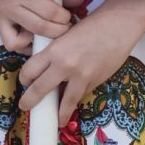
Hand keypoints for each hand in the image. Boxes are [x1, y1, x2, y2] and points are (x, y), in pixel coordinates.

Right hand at [0, 0, 73, 52]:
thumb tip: (78, 2)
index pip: (50, 11)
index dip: (64, 17)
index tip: (69, 16)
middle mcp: (13, 4)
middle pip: (41, 26)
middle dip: (58, 30)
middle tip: (65, 27)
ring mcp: (3, 16)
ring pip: (25, 38)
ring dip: (42, 40)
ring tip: (50, 33)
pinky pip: (11, 43)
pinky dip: (23, 44)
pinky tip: (30, 36)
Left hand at [19, 0, 144, 128]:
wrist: (120, 24)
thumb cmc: (94, 24)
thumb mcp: (67, 35)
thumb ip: (57, 52)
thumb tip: (49, 69)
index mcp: (55, 50)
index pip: (29, 70)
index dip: (24, 78)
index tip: (25, 82)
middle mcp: (66, 65)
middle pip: (39, 90)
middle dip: (29, 101)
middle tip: (25, 105)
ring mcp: (82, 76)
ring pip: (65, 102)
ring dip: (59, 114)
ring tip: (57, 120)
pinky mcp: (96, 81)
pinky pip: (83, 94)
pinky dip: (78, 98)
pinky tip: (77, 101)